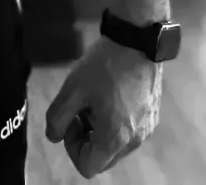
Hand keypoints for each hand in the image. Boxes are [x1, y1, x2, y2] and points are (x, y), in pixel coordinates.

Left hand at [45, 36, 161, 176]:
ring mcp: (147, 129)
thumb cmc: (104, 65)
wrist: (137, 39)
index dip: (71, 147)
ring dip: (100, 130)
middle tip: (81, 108)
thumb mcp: (72, 89)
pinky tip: (110, 95)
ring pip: (115, 146)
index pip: (87, 167)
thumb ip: (57, 118)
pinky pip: (128, 132)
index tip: (72, 118)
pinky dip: (115, 122)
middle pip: (102, 159)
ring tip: (95, 99)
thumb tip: (53, 136)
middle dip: (86, 138)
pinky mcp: (152, 116)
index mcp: (115, 138)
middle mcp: (135, 140)